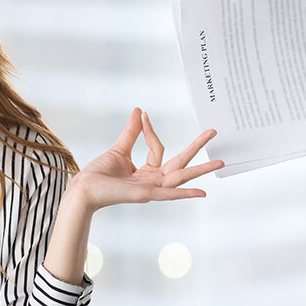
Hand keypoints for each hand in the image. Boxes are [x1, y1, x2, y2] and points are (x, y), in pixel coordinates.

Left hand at [68, 108, 223, 210]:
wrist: (84, 188)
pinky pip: (169, 195)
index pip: (158, 147)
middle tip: (213, 132)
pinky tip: (202, 193)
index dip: (150, 130)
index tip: (143, 116)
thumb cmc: (99, 174)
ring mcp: (152, 188)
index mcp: (147, 171)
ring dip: (201, 170)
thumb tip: (140, 110)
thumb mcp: (119, 149)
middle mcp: (153, 180)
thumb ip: (132, 133)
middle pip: (181, 162)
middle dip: (197, 147)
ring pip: (181, 177)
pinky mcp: (146, 195)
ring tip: (221, 162)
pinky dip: (185, 194)